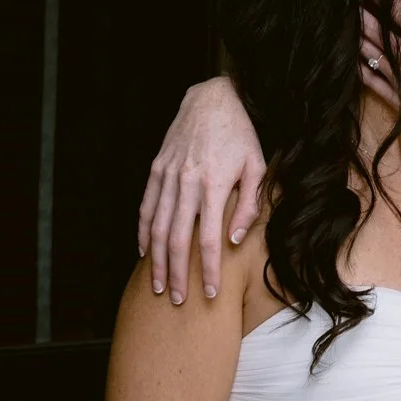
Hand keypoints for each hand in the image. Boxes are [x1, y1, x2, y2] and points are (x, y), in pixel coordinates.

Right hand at [138, 78, 264, 303]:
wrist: (212, 99)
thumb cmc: (240, 136)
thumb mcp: (257, 167)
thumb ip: (248, 205)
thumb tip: (234, 240)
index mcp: (213, 186)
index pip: (208, 241)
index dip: (207, 271)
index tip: (208, 293)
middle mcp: (186, 183)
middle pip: (176, 241)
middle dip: (176, 274)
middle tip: (176, 301)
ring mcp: (167, 176)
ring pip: (156, 227)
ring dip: (156, 260)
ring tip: (157, 285)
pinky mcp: (156, 170)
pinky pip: (146, 207)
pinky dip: (143, 232)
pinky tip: (144, 252)